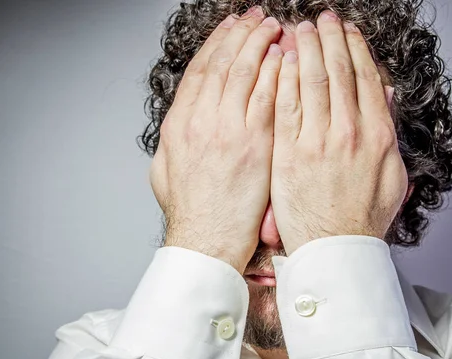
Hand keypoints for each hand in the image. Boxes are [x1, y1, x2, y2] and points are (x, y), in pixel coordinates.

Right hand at [149, 7, 282, 272]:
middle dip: (242, 35)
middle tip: (257, 17)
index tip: (231, 27)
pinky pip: (268, 97)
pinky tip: (287, 58)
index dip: (217, 44)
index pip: (200, 71)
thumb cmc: (192, 213)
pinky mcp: (254, 145)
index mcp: (179, 125)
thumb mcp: (164, 173)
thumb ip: (171, 143)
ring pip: (245, 73)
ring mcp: (227, 131)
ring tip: (275, 27)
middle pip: (223, 63)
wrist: (206, 242)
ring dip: (262, 45)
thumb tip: (182, 124)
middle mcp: (200, 121)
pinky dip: (277, 73)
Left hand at [271, 10, 407, 255]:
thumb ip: (388, 134)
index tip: (347, 31)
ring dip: (306, 49)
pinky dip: (285, 78)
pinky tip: (282, 60)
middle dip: (329, 39)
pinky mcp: (289, 154)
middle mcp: (349, 133)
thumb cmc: (362, 218)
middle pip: (339, 72)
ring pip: (312, 82)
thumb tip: (383, 98)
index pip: (365, 79)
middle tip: (321, 18)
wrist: (334, 250)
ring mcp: (317, 142)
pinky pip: (286, 106)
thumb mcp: (393, 177)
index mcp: (378, 137)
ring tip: (299, 28)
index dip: (355, 49)